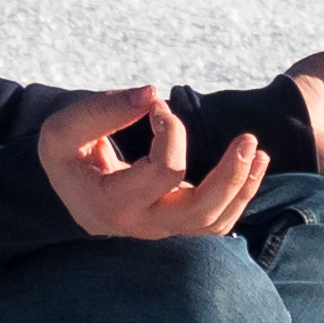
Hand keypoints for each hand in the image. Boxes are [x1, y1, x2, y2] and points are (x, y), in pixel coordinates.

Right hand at [35, 83, 266, 240]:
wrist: (68, 182)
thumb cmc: (66, 153)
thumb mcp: (64, 129)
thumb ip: (105, 109)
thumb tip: (153, 94)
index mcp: (109, 205)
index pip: (162, 172)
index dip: (171, 131)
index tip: (158, 106)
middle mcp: (139, 225)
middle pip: (199, 213)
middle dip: (231, 176)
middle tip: (248, 139)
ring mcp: (161, 228)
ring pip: (214, 222)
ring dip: (243, 187)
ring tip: (258, 151)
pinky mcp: (176, 222)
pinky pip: (217, 221)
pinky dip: (241, 195)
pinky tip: (256, 165)